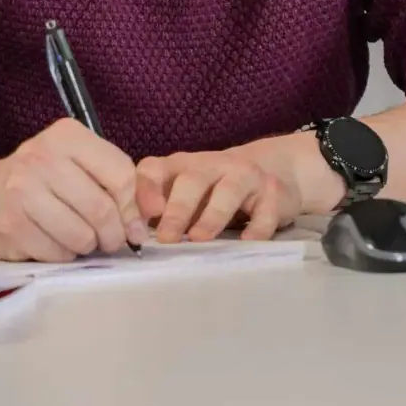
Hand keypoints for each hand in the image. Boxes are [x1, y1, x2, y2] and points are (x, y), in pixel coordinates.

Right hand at [0, 119, 147, 261]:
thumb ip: (116, 180)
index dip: (134, 207)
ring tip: (80, 237)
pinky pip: (58, 253)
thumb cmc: (40, 180)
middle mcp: (42, 158)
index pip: (121, 175)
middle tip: (110, 240)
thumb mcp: (77, 163)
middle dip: (114, 235)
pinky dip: (64, 255)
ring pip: (82, 236)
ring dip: (88, 246)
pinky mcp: (10, 226)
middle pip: (103, 210)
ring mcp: (22, 191)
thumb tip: (149, 215)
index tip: (134, 224)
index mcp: (67, 136)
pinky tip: (54, 241)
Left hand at [135, 143, 302, 243]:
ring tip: (200, 238)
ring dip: (212, 215)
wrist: (272, 170)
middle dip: (177, 209)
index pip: (155, 168)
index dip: (145, 189)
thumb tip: (133, 238)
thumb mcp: (184, 195)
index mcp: (182, 166)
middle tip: (166, 239)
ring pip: (229, 189)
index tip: (144, 216)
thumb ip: (160, 212)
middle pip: (192, 179)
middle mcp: (212, 165)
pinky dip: (256, 227)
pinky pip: (265, 210)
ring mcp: (244, 176)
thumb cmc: (215, 191)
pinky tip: (247, 241)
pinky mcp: (272, 193)